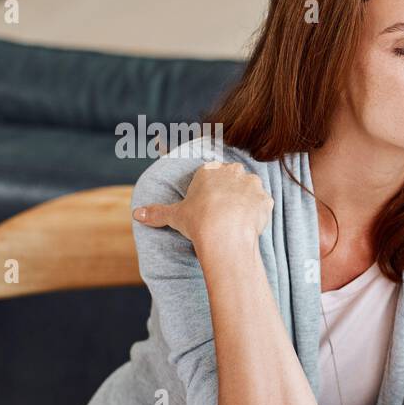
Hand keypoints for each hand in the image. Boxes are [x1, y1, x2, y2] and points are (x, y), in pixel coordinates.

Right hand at [133, 161, 272, 255]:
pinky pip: (264, 204)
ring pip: (251, 188)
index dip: (212, 187)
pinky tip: (250, 224)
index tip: (211, 201)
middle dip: (231, 190)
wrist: (224, 235)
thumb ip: (157, 212)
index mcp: (210, 170)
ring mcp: (252, 184)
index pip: (213, 172)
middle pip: (234, 176)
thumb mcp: (175, 216)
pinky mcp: (266, 199)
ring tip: (238, 218)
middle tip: (224, 210)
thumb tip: (137, 214)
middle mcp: (233, 172)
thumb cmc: (198, 222)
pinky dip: (259, 213)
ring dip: (247, 199)